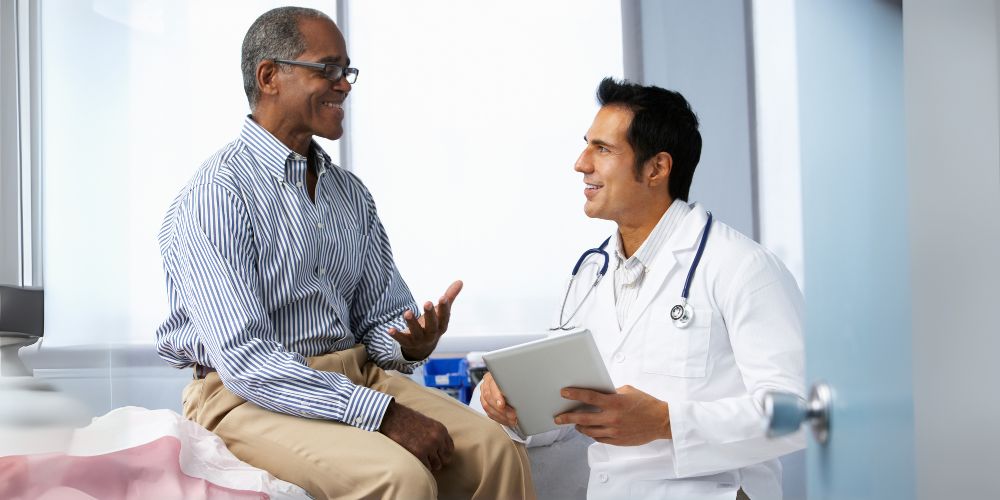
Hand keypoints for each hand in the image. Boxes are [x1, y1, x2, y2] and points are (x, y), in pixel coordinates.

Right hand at [379, 401, 454, 470]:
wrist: (391, 417)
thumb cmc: (406, 420)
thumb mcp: (427, 424)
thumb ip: (436, 435)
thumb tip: (440, 450)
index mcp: (441, 430)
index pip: (450, 449)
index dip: (442, 453)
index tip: (435, 455)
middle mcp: (437, 438)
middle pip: (445, 459)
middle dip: (437, 460)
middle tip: (426, 458)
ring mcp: (429, 447)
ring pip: (436, 465)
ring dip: (428, 464)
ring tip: (418, 457)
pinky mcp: (419, 454)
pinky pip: (426, 468)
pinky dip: (420, 466)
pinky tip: (413, 458)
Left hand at [389, 280, 462, 359]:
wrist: (422, 348)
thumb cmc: (433, 324)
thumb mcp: (441, 313)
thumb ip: (450, 296)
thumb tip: (460, 281)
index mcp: (441, 326)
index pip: (444, 317)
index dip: (444, 308)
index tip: (443, 297)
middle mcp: (432, 334)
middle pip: (432, 325)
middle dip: (430, 315)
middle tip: (427, 302)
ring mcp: (420, 340)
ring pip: (416, 332)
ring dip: (412, 323)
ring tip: (407, 312)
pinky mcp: (408, 343)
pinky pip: (402, 340)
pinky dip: (397, 335)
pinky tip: (390, 329)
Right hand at [479, 372, 518, 427]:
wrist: (507, 381)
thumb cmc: (513, 380)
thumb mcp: (515, 379)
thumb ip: (516, 384)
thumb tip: (525, 392)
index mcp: (492, 375)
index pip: (492, 385)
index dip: (496, 396)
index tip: (502, 405)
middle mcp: (486, 384)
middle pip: (489, 398)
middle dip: (501, 410)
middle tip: (512, 415)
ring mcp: (484, 393)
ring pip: (487, 406)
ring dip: (501, 416)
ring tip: (512, 420)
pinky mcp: (485, 403)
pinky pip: (489, 413)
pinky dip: (499, 418)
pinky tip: (508, 421)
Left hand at [555, 385, 670, 445]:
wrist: (661, 421)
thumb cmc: (646, 404)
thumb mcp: (628, 391)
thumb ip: (611, 393)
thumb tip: (597, 393)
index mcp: (615, 403)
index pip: (589, 397)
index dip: (575, 394)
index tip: (564, 393)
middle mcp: (612, 418)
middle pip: (583, 418)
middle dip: (567, 417)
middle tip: (558, 417)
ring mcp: (614, 431)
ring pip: (589, 431)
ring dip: (578, 427)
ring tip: (573, 424)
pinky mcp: (618, 441)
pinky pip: (599, 438)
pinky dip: (591, 434)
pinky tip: (588, 430)